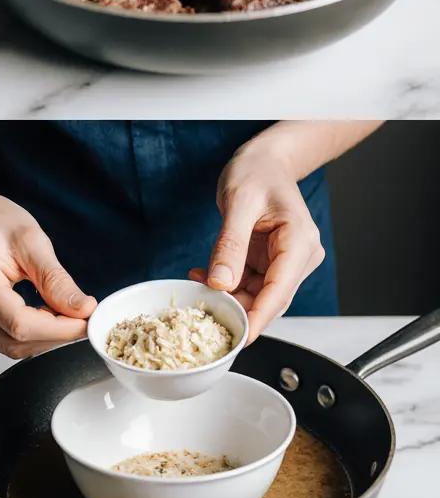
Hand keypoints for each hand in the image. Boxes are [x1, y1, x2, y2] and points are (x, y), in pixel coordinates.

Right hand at [0, 174, 95, 357]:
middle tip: (81, 315)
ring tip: (60, 310)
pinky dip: (29, 334)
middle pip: (16, 342)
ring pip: (11, 347)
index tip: (87, 320)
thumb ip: (56, 280)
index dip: (59, 329)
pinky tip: (40, 314)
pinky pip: (2, 342)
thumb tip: (83, 310)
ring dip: (44, 336)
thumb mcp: (31, 241)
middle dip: (56, 334)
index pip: (20, 324)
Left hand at [189, 144, 325, 341]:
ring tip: (197, 284)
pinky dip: (226, 282)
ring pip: (257, 293)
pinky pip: (248, 281)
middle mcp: (298, 256)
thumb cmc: (256, 172)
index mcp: (300, 242)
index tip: (242, 337)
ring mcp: (284, 260)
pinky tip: (202, 275)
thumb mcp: (238, 203)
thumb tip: (221, 283)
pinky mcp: (269, 260)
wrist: (262, 160)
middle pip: (270, 297)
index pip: (282, 290)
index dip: (260, 316)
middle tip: (204, 311)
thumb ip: (230, 244)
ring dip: (228, 295)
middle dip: (238, 307)